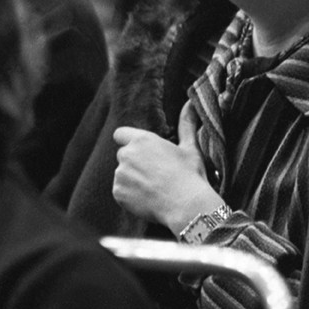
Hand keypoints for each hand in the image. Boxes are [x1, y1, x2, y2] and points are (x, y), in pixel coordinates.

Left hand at [112, 102, 224, 234]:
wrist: (186, 205)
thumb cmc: (190, 174)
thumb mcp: (191, 147)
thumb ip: (186, 124)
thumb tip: (190, 103)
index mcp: (142, 140)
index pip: (121, 134)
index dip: (129, 141)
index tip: (142, 151)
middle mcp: (127, 155)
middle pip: (124, 156)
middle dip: (135, 163)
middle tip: (157, 173)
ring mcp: (120, 175)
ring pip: (122, 174)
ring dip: (133, 179)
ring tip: (155, 188)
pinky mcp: (118, 193)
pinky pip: (121, 191)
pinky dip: (131, 195)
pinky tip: (149, 198)